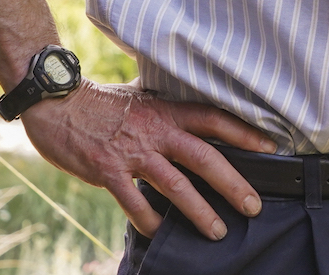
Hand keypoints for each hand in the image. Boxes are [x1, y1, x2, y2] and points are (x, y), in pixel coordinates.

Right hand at [20, 81, 276, 239]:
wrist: (56, 102)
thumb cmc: (101, 101)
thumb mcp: (141, 95)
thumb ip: (167, 107)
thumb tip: (191, 109)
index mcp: (167, 111)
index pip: (215, 120)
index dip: (245, 133)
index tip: (271, 149)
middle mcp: (156, 131)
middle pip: (205, 158)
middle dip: (233, 183)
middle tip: (254, 205)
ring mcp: (133, 153)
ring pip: (176, 186)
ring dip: (200, 211)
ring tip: (218, 231)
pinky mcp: (109, 171)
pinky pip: (134, 202)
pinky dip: (150, 220)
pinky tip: (162, 233)